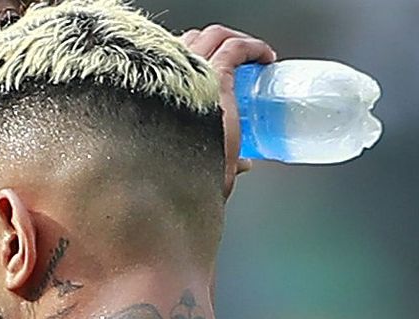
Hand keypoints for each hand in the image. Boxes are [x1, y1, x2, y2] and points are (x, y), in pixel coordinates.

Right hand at [180, 25, 276, 197]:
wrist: (177, 183)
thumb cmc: (175, 177)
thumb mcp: (187, 163)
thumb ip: (212, 161)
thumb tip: (241, 165)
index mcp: (154, 96)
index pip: (167, 60)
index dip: (189, 56)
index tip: (208, 65)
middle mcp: (168, 78)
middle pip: (191, 41)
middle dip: (215, 44)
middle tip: (235, 60)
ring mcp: (191, 73)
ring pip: (213, 36)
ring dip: (235, 40)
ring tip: (251, 56)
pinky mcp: (215, 75)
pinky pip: (237, 48)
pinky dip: (254, 47)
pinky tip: (265, 57)